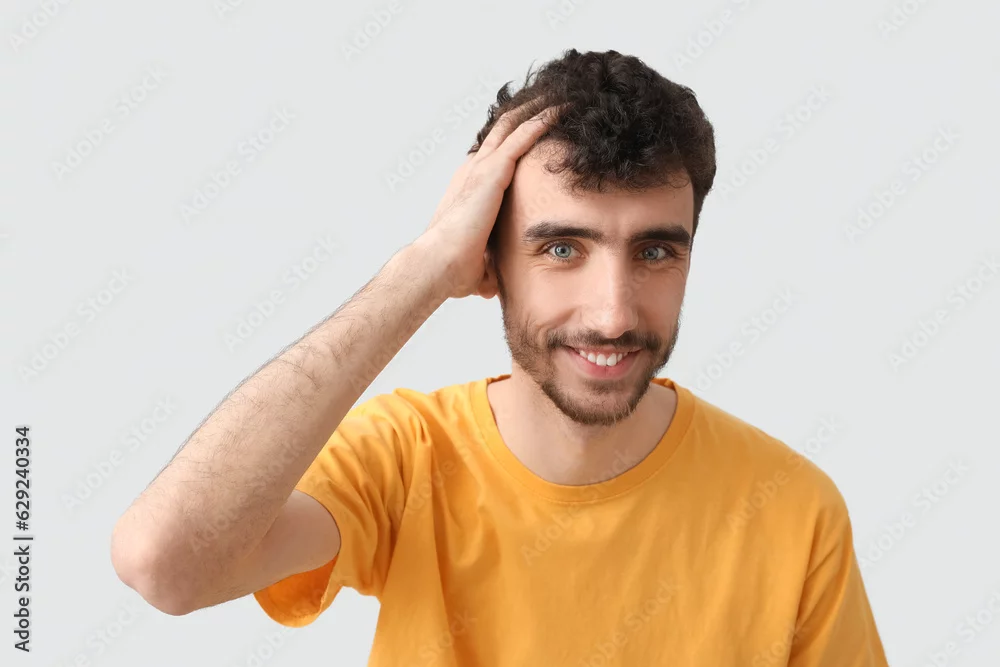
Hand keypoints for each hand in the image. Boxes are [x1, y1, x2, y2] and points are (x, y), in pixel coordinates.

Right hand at [417, 103, 562, 299]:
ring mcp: (482, 167)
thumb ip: (487, 266)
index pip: (495, 155)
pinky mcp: (493, 170)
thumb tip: (490, 285)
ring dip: (538, 107)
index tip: (532, 127)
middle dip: (527, 111)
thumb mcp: (477, 264)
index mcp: (469, 187)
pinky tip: (563, 109)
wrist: (439, 265)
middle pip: (504, 129)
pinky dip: (543, 119)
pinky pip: (523, 135)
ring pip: (514, 124)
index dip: (513, 138)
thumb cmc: (452, 269)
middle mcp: (474, 169)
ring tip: (563, 94)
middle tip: (552, 97)